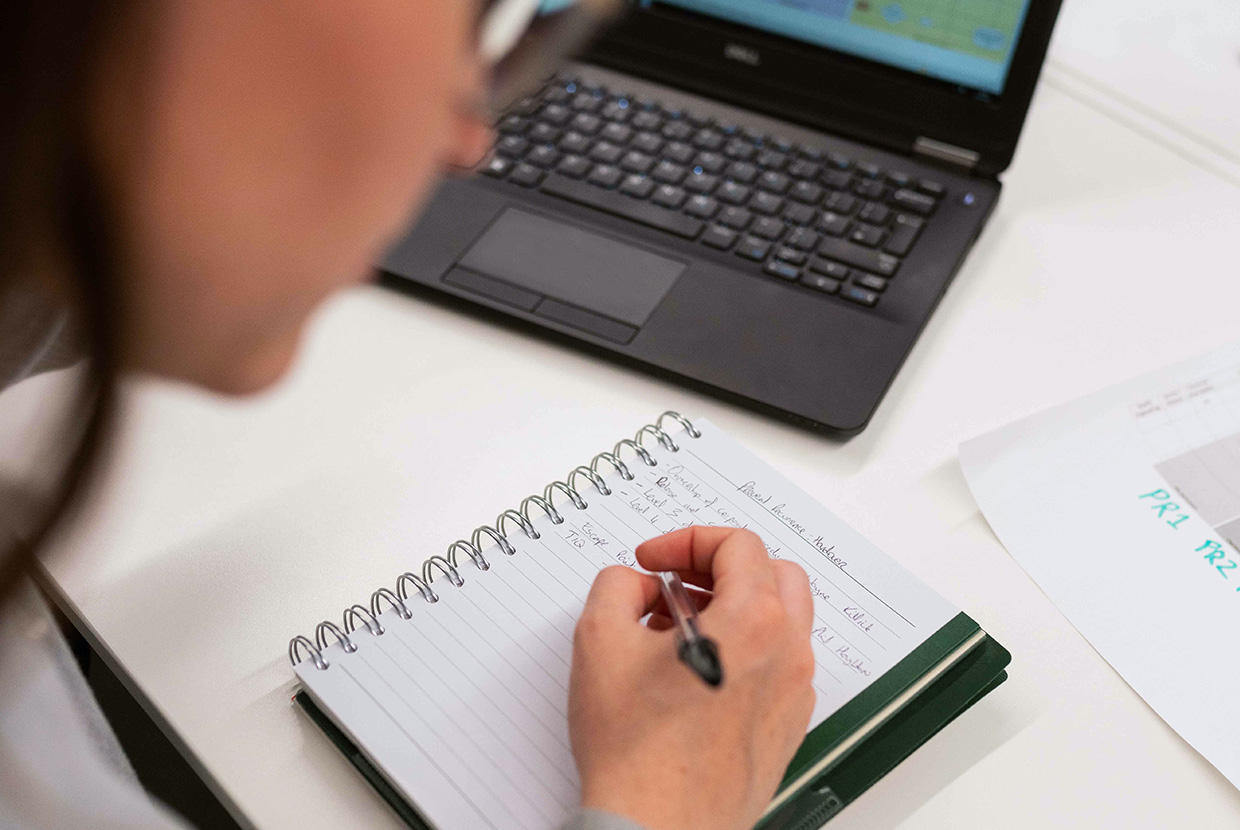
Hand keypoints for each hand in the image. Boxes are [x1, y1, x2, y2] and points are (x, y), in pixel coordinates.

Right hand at [568, 527, 815, 829]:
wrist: (655, 827)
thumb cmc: (636, 750)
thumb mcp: (599, 639)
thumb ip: (617, 585)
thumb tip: (637, 584)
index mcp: (755, 621)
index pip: (738, 544)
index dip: (686, 540)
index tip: (653, 561)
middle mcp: (787, 653)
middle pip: (772, 574)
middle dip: (718, 567)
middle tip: (673, 583)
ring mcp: (794, 694)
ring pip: (779, 620)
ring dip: (731, 607)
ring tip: (674, 631)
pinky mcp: (786, 728)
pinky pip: (775, 665)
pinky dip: (742, 649)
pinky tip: (692, 672)